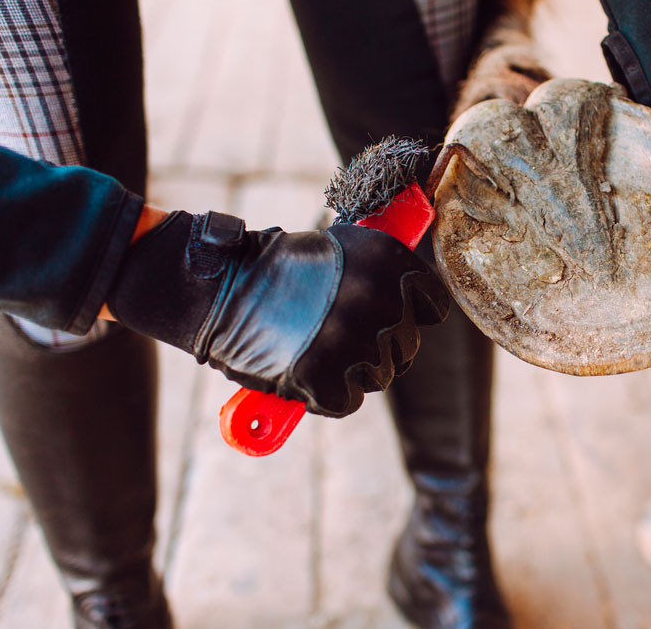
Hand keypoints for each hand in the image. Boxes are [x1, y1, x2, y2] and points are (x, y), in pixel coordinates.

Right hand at [106, 212, 448, 416]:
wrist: (216, 287)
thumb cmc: (271, 267)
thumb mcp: (338, 251)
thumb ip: (377, 276)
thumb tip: (408, 298)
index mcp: (389, 263)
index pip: (433, 305)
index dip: (412, 311)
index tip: (390, 314)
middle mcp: (381, 302)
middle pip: (406, 345)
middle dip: (379, 343)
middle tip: (339, 334)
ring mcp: (357, 345)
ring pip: (380, 374)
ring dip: (354, 369)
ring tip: (316, 349)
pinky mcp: (329, 383)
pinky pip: (347, 400)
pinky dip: (327, 394)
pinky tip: (304, 371)